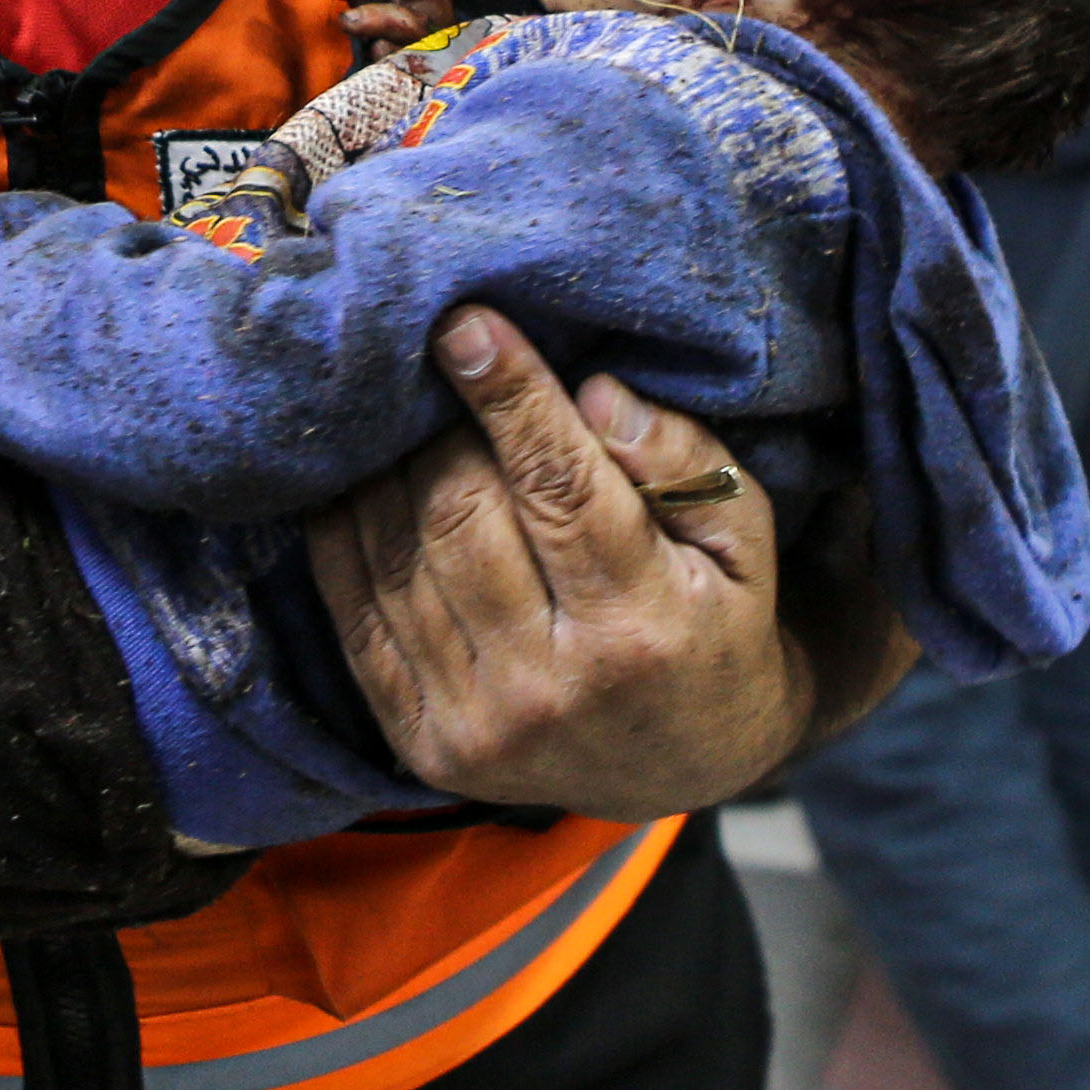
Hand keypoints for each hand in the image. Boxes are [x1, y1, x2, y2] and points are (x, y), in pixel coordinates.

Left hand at [306, 312, 805, 819]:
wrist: (686, 766)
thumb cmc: (717, 622)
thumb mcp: (745, 541)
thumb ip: (685, 462)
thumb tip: (594, 393)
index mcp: (640, 630)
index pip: (559, 488)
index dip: (509, 395)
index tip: (466, 323)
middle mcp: (548, 687)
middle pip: (461, 516)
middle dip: (442, 427)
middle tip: (436, 369)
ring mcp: (475, 724)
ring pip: (397, 556)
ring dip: (388, 468)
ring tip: (401, 414)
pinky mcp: (421, 741)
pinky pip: (355, 612)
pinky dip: (345, 533)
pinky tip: (358, 478)